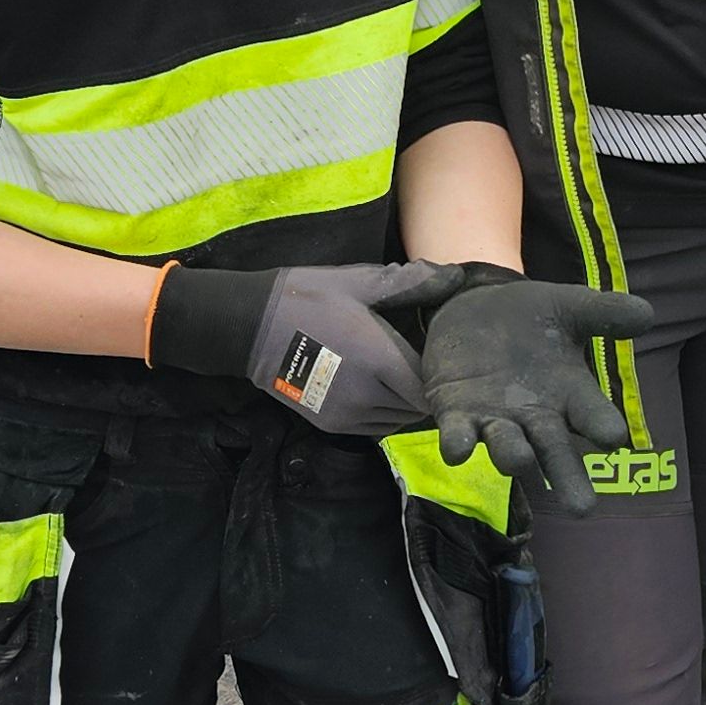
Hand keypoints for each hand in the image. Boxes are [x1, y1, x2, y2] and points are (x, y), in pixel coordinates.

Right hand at [150, 261, 462, 434]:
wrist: (251, 328)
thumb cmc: (307, 299)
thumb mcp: (358, 283)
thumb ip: (409, 282)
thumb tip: (454, 277)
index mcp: (379, 361)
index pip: (431, 389)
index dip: (444, 378)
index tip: (447, 358)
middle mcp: (367, 396)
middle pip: (418, 409)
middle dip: (429, 390)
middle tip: (428, 364)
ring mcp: (348, 415)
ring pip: (399, 422)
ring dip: (407, 404)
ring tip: (406, 376)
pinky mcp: (333, 425)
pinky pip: (376, 428)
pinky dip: (387, 413)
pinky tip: (383, 388)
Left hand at [419, 277, 654, 516]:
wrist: (478, 312)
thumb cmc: (534, 320)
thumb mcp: (571, 308)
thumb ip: (605, 313)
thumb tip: (646, 313)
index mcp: (571, 395)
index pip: (594, 417)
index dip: (603, 427)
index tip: (613, 437)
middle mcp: (537, 418)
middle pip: (555, 453)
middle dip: (567, 478)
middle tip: (582, 508)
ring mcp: (497, 420)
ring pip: (507, 448)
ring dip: (512, 456)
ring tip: (519, 462)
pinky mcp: (457, 414)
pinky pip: (458, 435)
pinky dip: (458, 443)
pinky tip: (457, 451)